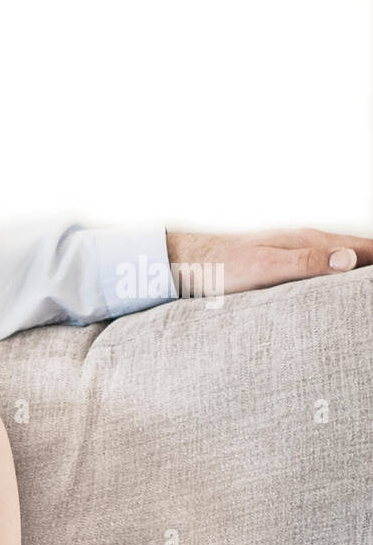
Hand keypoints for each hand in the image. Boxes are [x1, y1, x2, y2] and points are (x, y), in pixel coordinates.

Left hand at [166, 228, 372, 296]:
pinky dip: (339, 284)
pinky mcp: (286, 269)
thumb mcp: (265, 267)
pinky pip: (323, 275)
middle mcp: (309, 245)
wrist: (189, 264)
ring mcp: (298, 256)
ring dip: (358, 278)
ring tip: (364, 300)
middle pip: (357, 257)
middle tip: (372, 303)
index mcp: (311, 241)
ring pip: (342, 266)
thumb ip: (305, 263)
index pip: (364, 250)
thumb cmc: (223, 266)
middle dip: (370, 274)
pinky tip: (339, 298)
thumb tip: (348, 261)